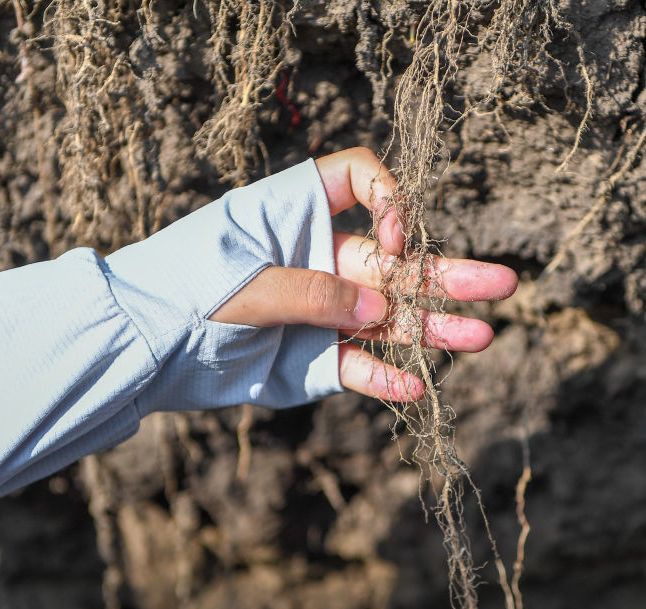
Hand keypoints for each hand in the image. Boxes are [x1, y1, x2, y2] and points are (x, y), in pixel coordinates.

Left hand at [209, 147, 517, 401]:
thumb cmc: (181, 289)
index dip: (389, 204)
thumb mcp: (246, 282)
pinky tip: (417, 388)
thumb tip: (383, 309)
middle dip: (447, 273)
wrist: (141, 345)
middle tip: (504, 284)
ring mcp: (322, 310)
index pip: (360, 182)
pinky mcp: (313, 359)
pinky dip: (384, 377)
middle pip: (395, 260)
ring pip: (390, 318)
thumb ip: (316, 292)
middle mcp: (320, 258)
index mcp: (297, 215)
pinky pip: (358, 366)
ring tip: (483, 336)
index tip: (393, 241)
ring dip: (433, 328)